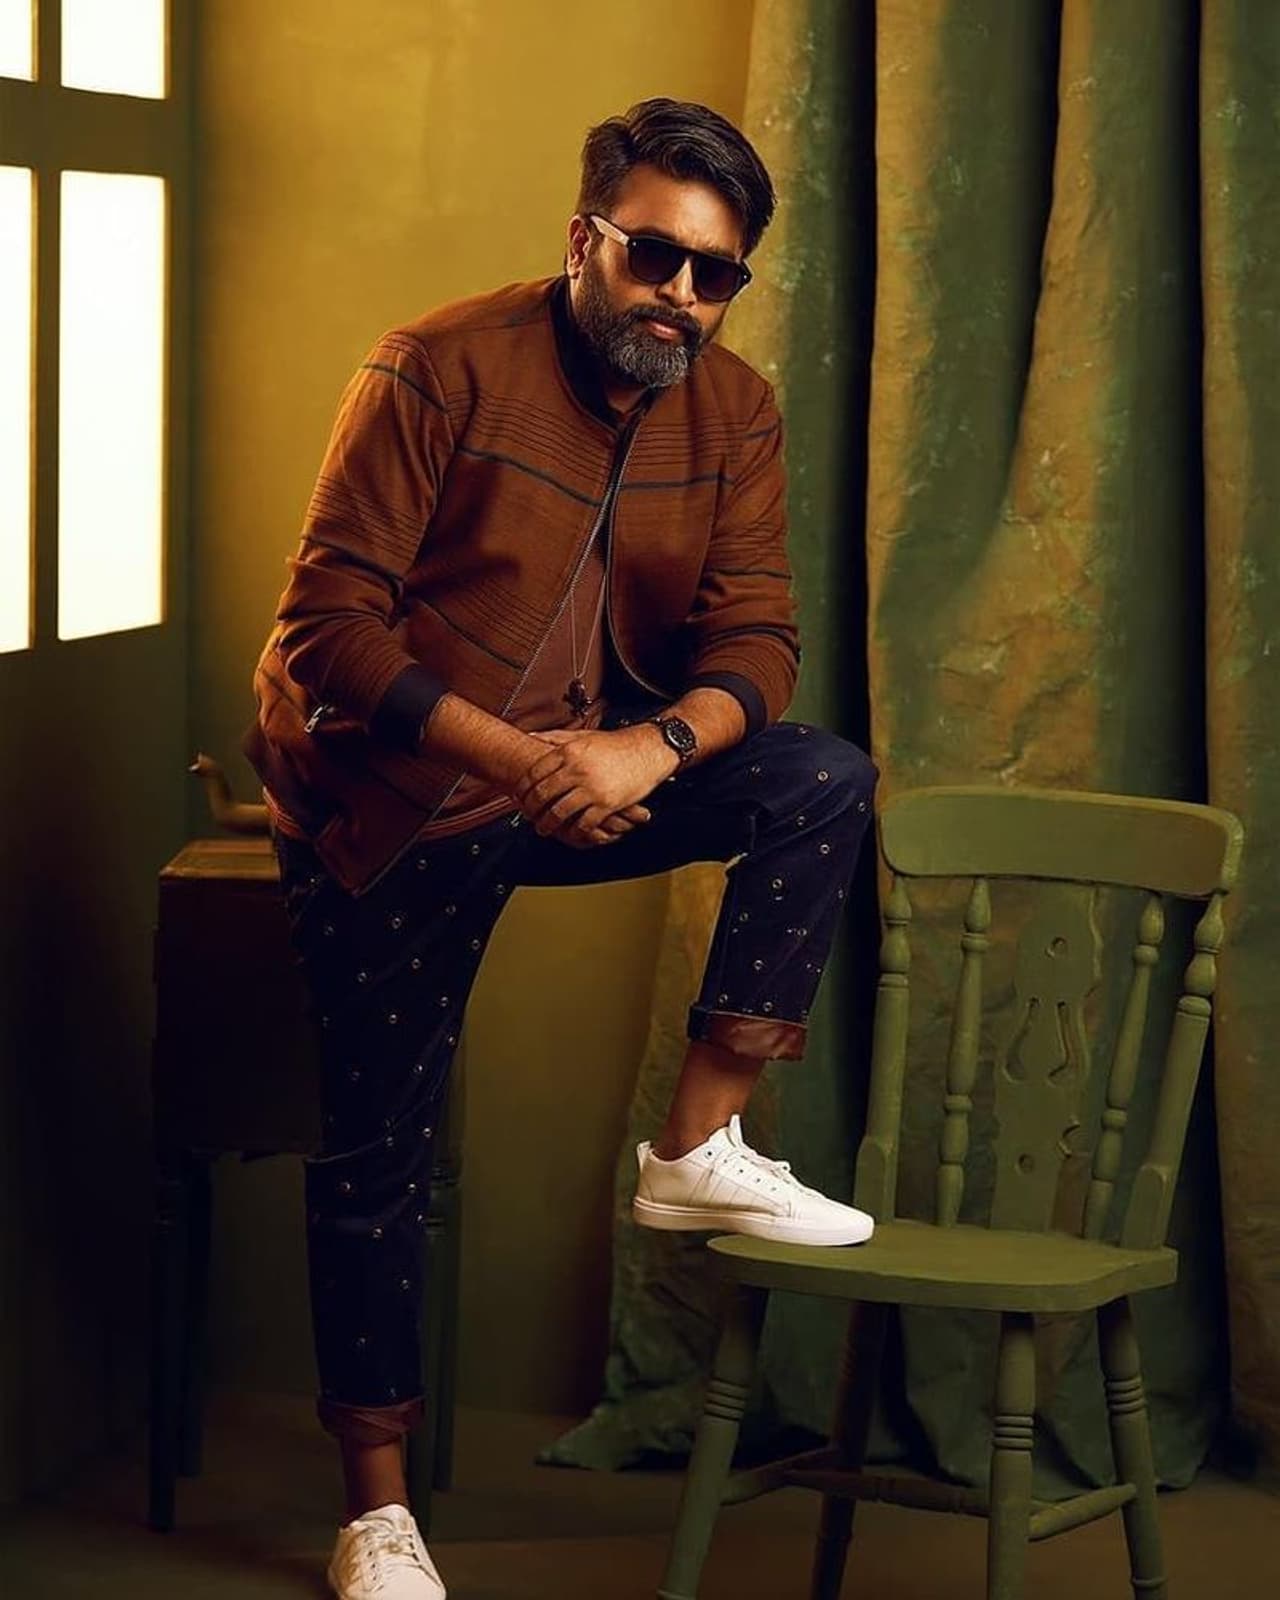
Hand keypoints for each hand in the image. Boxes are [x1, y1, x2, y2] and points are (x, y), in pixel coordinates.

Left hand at [516, 726, 677, 846]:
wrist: (649, 750)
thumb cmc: (615, 745)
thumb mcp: (583, 736)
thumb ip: (555, 737)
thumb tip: (530, 735)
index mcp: (569, 752)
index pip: (535, 773)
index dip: (523, 788)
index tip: (519, 797)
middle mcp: (577, 770)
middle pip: (542, 795)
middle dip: (531, 810)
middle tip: (528, 816)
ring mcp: (591, 788)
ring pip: (559, 812)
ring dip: (547, 825)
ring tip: (543, 829)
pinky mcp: (607, 803)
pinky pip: (584, 824)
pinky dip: (575, 832)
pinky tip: (571, 833)